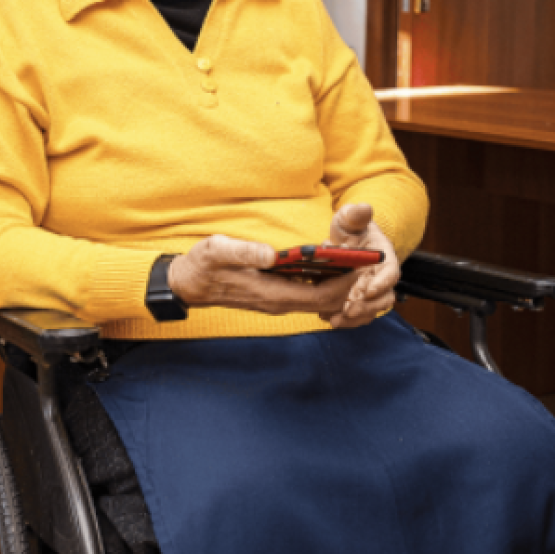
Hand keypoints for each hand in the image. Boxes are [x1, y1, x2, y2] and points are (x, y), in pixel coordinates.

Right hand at [167, 230, 365, 320]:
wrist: (187, 285)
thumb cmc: (201, 266)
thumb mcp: (216, 250)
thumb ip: (242, 250)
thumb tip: (271, 253)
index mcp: (270, 292)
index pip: (320, 297)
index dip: (345, 285)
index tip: (361, 267)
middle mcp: (278, 302)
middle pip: (327, 303)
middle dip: (350, 286)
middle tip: (367, 263)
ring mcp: (277, 301)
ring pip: (320, 302)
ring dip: (340, 286)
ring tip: (355, 263)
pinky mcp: (275, 296)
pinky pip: (308, 296)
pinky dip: (325, 285)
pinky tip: (331, 267)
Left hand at [317, 202, 401, 328]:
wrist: (344, 241)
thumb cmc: (351, 229)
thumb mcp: (350, 219)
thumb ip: (356, 215)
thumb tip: (363, 208)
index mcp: (384, 258)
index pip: (391, 273)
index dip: (382, 283)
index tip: (367, 290)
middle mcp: (380, 278)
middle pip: (383, 298)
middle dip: (366, 307)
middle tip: (348, 310)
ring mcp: (369, 291)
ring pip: (370, 310)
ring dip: (355, 318)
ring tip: (335, 320)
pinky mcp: (356, 299)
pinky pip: (356, 314)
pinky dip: (345, 320)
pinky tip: (327, 318)